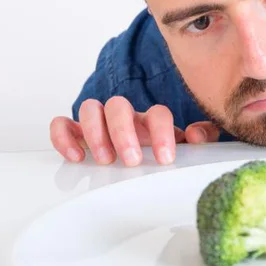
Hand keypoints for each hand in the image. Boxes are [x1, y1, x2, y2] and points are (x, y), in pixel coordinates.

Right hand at [50, 96, 219, 165]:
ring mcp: (100, 122)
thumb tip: (196, 135)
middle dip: (123, 132)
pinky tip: (76, 156)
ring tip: (105, 160)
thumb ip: (202, 137)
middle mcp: (125, 117)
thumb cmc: (161, 153)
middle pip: (119, 105)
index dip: (162, 132)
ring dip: (95, 132)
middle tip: (131, 160)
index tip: (164, 158)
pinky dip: (65, 136)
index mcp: (151, 120)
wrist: (142, 159)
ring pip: (90, 108)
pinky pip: (63, 123)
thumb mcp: (186, 148)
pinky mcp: (77, 132)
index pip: (157, 113)